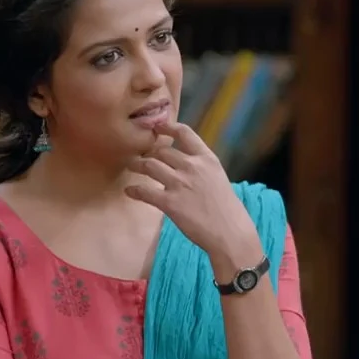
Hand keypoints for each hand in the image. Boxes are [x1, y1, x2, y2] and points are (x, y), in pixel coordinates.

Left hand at [125, 122, 262, 270]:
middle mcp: (192, 166)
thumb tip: (185, 163)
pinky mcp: (169, 202)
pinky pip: (144, 191)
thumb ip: (201, 167)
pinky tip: (130, 191)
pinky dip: (134, 190)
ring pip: (149, 165)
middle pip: (162, 151)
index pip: (184, 133)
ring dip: (137, 165)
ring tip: (132, 167)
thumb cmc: (227, 208)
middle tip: (143, 157)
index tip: (157, 128)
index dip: (167, 127)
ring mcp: (179, 183)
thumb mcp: (218, 178)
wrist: (229, 231)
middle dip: (149, 152)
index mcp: (207, 159)